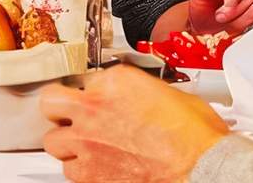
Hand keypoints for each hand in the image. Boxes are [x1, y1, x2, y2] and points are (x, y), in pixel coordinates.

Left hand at [41, 65, 229, 182]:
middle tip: (71, 114)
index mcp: (115, 81)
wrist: (201, 167)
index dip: (95, 91)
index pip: (87, 79)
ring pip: (53, 140)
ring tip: (84, 145)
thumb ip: (143, 91)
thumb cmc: (195, 136)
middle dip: (61, 108)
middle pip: (51, 102)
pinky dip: (79, 170)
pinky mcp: (88, 174)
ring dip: (68, 142)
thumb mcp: (173, 94)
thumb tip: (141, 98)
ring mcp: (87, 142)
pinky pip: (68, 171)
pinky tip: (95, 168)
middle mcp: (94, 108)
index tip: (101, 98)